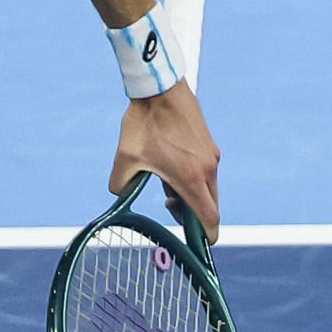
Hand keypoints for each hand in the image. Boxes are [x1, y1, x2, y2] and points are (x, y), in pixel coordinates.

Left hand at [108, 83, 220, 242]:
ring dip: (192, 195)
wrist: (161, 88)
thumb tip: (119, 197)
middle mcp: (208, 170)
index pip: (209, 219)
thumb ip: (120, 184)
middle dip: (193, 215)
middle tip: (168, 206)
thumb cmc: (143, 123)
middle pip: (210, 207)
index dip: (205, 236)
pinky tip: (170, 167)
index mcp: (191, 178)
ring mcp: (212, 157)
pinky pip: (206, 172)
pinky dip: (194, 179)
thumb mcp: (124, 159)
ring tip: (164, 184)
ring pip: (209, 189)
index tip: (196, 243)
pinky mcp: (209, 145)